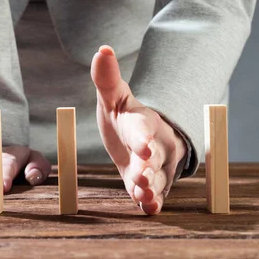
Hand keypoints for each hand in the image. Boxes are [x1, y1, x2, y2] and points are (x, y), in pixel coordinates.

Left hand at [91, 45, 186, 214]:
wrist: (143, 137)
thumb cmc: (125, 116)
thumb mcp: (113, 97)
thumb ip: (106, 78)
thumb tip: (102, 49)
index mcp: (142, 121)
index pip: (142, 128)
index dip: (142, 137)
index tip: (143, 145)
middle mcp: (155, 144)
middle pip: (153, 157)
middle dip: (147, 167)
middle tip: (141, 175)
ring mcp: (156, 167)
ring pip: (156, 178)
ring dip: (150, 187)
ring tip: (143, 195)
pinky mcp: (152, 186)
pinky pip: (156, 195)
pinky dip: (153, 202)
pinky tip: (149, 209)